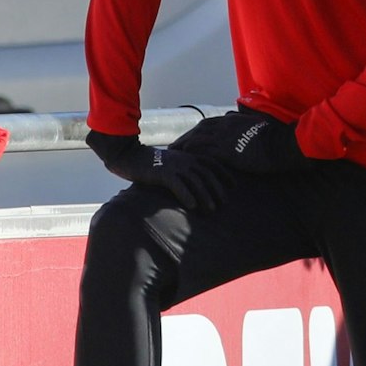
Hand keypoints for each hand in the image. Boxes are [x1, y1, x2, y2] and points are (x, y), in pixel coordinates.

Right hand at [86, 130, 229, 210]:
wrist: (130, 156)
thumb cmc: (152, 162)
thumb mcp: (173, 162)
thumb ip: (186, 167)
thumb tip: (198, 180)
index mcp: (189, 155)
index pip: (213, 162)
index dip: (225, 173)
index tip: (234, 185)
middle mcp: (185, 159)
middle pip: (207, 173)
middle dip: (218, 189)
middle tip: (224, 203)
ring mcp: (174, 165)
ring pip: (195, 181)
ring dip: (205, 196)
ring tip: (211, 209)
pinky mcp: (163, 173)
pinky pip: (178, 185)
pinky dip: (187, 196)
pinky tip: (192, 206)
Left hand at [171, 110, 310, 173]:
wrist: (280, 145)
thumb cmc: (272, 137)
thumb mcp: (254, 124)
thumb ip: (241, 121)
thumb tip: (231, 118)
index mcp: (232, 121)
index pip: (207, 124)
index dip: (195, 131)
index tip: (187, 137)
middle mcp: (225, 126)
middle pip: (198, 130)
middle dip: (185, 137)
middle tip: (175, 146)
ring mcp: (225, 138)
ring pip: (197, 139)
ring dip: (184, 145)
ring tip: (174, 153)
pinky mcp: (226, 151)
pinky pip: (204, 152)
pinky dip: (193, 153)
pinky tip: (185, 158)